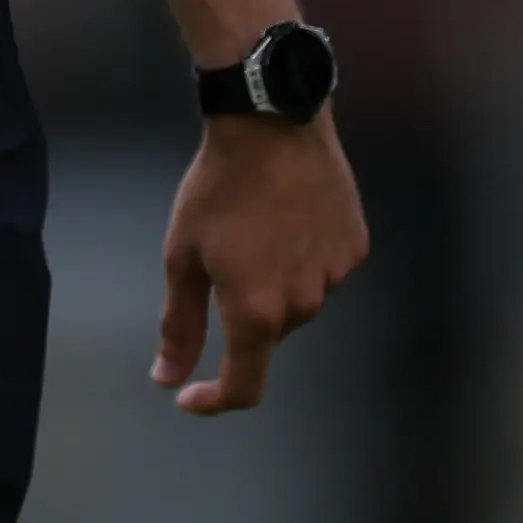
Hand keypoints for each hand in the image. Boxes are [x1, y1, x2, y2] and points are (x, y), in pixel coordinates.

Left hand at [153, 112, 367, 413]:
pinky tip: (286, 214)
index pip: (245, 386)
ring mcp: (335, 276)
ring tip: (255, 224)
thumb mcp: (183, 255)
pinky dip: (302, 255)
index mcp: (257, 313)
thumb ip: (180, 325)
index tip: (190, 394)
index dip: (214, 399)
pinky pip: (323, 268)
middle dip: (240, 308)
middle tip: (220, 253)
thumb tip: (167, 378)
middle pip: (267, 332)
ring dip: (274, 280)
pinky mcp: (355, 246)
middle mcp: (304, 305)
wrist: (272, 123)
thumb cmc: (217, 187)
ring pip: (297, 299)